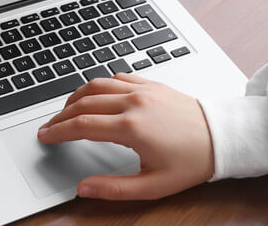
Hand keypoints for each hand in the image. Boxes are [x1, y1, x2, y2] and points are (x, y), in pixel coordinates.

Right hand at [37, 74, 213, 200]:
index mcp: (132, 127)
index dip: (58, 132)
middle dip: (61, 115)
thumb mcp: (153, 186)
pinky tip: (96, 95)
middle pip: (84, 102)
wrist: (222, 137)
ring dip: (77, 96)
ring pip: (97, 84)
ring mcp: (144, 89)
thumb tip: (84, 189)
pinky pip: (117, 77)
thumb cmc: (192, 161)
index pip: (82, 125)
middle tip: (49, 127)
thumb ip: (114, 189)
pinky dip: (100, 85)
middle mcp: (134, 102)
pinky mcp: (152, 83)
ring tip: (66, 110)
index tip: (45, 137)